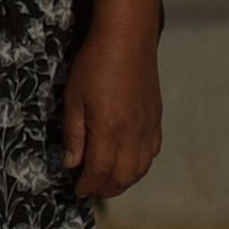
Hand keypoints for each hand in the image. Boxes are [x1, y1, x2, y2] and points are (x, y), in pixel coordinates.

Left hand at [61, 28, 161, 199]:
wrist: (128, 39)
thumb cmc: (94, 64)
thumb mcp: (73, 96)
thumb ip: (74, 133)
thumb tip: (72, 164)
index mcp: (110, 128)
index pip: (100, 171)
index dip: (88, 185)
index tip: (76, 190)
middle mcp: (134, 133)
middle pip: (123, 177)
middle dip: (105, 189)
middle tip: (88, 188)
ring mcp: (148, 127)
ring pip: (140, 169)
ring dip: (122, 181)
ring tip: (104, 180)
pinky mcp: (156, 119)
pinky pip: (151, 153)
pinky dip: (138, 166)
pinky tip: (125, 163)